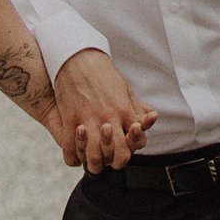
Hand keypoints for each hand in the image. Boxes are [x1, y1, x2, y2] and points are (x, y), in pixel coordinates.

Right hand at [54, 50, 157, 172]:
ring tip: (91, 158)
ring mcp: (88, 120)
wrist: (77, 56)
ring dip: (93, 163)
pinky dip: (73, 157)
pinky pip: (70, 150)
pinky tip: (75, 154)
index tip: (121, 147)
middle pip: (117, 157)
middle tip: (108, 158)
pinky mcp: (70, 119)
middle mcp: (108, 119)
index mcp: (124, 111)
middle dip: (114, 162)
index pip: (135, 144)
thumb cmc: (102, 72)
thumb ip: (136, 108)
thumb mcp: (124, 89)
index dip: (130, 150)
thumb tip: (149, 119)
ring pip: (94, 158)